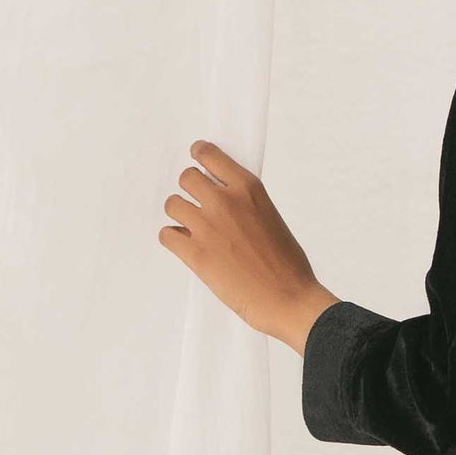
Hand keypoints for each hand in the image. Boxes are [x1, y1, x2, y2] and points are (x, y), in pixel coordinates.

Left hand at [159, 141, 335, 353]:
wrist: (288, 299)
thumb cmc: (287, 264)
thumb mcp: (270, 217)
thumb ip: (245, 203)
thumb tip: (221, 199)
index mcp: (248, 188)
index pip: (209, 155)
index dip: (199, 155)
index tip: (196, 157)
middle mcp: (225, 202)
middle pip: (187, 178)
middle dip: (190, 191)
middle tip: (197, 205)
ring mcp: (207, 227)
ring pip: (172, 205)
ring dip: (180, 216)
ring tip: (193, 229)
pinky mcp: (195, 254)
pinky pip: (166, 235)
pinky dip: (174, 240)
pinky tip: (187, 247)